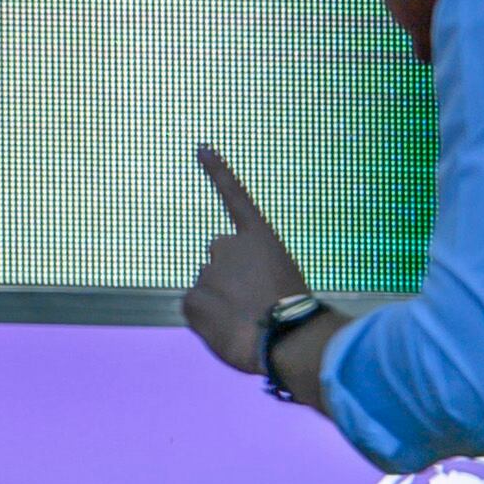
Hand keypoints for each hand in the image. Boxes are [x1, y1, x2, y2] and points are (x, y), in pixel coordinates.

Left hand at [181, 144, 311, 374]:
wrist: (283, 335)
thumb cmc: (293, 313)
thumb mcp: (283, 281)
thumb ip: (253, 276)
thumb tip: (232, 297)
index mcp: (257, 236)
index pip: (234, 195)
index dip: (217, 171)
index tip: (201, 148)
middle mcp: (226, 245)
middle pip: (219, 259)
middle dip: (229, 276)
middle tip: (252, 300)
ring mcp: (206, 271)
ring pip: (209, 287)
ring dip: (222, 302)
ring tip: (246, 319)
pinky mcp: (191, 298)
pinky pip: (196, 309)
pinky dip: (208, 321)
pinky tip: (228, 330)